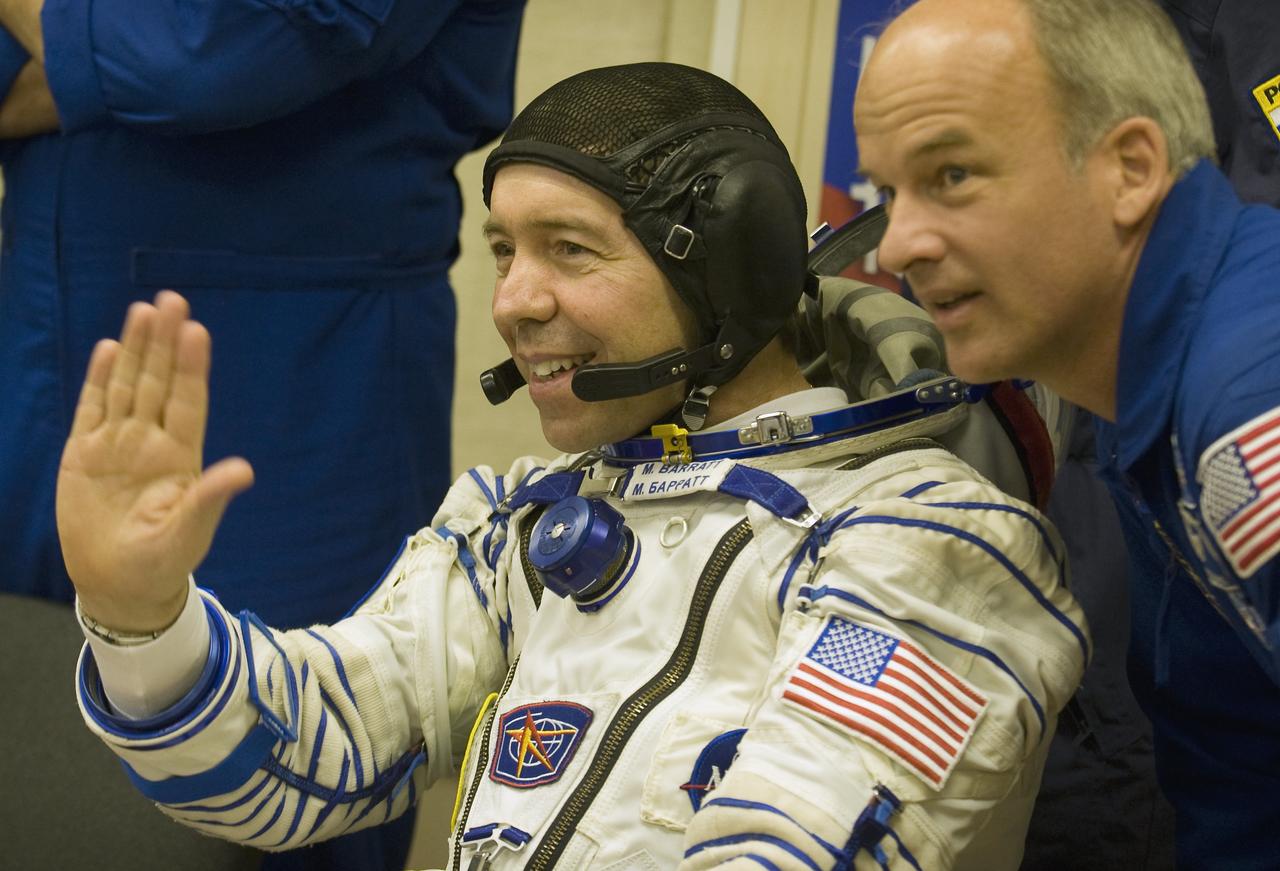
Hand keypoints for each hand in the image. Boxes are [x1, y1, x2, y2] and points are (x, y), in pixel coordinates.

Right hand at [56, 291, 253, 631]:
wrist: (119, 583)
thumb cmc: (164, 559)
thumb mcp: (189, 531)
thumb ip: (210, 497)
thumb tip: (244, 470)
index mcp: (181, 455)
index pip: (187, 401)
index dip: (191, 367)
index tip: (197, 331)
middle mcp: (151, 440)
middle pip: (157, 382)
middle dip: (164, 343)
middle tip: (172, 300)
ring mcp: (118, 444)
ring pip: (126, 387)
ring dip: (133, 350)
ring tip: (143, 311)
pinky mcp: (85, 453)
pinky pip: (92, 408)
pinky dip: (98, 379)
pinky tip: (107, 349)